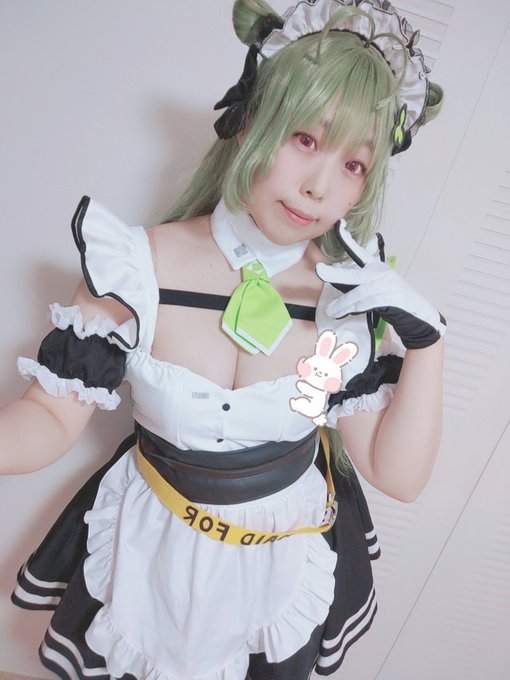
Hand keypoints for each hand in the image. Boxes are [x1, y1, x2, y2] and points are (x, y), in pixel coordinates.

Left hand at [316, 221, 445, 348]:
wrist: (419, 315)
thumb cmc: (396, 299)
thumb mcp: (381, 282)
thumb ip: (365, 274)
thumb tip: (357, 257)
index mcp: (377, 267)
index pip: (359, 251)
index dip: (348, 239)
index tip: (339, 224)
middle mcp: (381, 273)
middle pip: (355, 274)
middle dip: (335, 274)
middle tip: (319, 270)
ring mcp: (387, 286)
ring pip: (360, 293)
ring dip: (344, 303)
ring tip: (331, 311)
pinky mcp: (392, 299)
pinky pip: (369, 303)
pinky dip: (356, 308)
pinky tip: (345, 313)